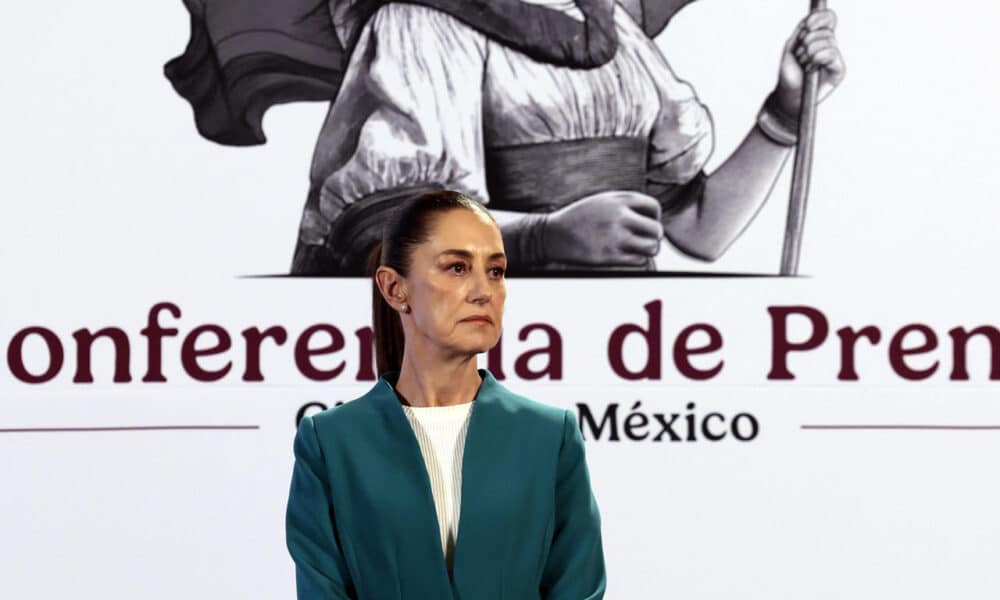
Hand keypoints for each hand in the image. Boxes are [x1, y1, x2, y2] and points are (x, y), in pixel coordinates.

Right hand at [543, 191, 663, 266]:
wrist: (552, 234)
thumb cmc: (579, 218)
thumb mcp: (602, 200)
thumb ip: (626, 204)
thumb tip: (652, 216)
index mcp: (619, 200)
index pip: (654, 207)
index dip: (655, 217)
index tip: (646, 224)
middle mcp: (619, 217)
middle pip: (656, 230)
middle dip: (653, 237)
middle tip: (644, 240)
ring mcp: (614, 237)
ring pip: (651, 247)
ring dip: (647, 250)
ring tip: (637, 249)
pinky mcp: (609, 256)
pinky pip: (638, 261)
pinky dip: (637, 260)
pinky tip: (626, 256)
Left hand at [773, 8, 846, 116]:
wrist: (789, 95)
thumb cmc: (789, 74)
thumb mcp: (791, 48)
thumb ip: (801, 32)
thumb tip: (810, 22)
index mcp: (819, 38)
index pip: (828, 18)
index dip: (819, 18)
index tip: (806, 26)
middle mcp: (830, 46)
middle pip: (826, 31)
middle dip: (807, 42)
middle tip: (800, 56)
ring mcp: (835, 57)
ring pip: (828, 41)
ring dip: (809, 53)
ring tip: (804, 64)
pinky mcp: (839, 69)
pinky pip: (832, 53)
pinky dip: (817, 58)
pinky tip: (811, 69)